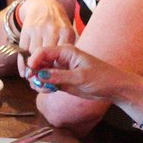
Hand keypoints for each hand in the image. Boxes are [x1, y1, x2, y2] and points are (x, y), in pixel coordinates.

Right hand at [13, 0, 74, 81]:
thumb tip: (60, 73)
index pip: (61, 55)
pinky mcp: (26, 30)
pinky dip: (22, 62)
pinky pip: (22, 50)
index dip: (55, 68)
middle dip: (41, 70)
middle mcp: (51, 29)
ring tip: (33, 78)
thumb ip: (66, 52)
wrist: (44, 5)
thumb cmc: (59, 25)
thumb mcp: (68, 35)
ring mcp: (37, 29)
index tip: (51, 80)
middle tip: (40, 82)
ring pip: (32, 54)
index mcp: (66, 31)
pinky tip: (24, 71)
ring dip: (31, 68)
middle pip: (45, 55)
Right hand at [23, 43, 138, 106]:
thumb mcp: (81, 77)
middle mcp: (60, 59)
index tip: (29, 72)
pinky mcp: (60, 80)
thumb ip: (60, 76)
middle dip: (34, 73)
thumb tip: (41, 75)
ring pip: (40, 73)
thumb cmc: (102, 78)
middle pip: (38, 62)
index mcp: (66, 51)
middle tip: (35, 84)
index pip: (43, 51)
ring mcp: (60, 69)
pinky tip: (49, 91)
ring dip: (38, 81)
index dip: (33, 60)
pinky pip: (46, 82)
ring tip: (45, 89)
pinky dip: (43, 86)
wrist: (113, 88)